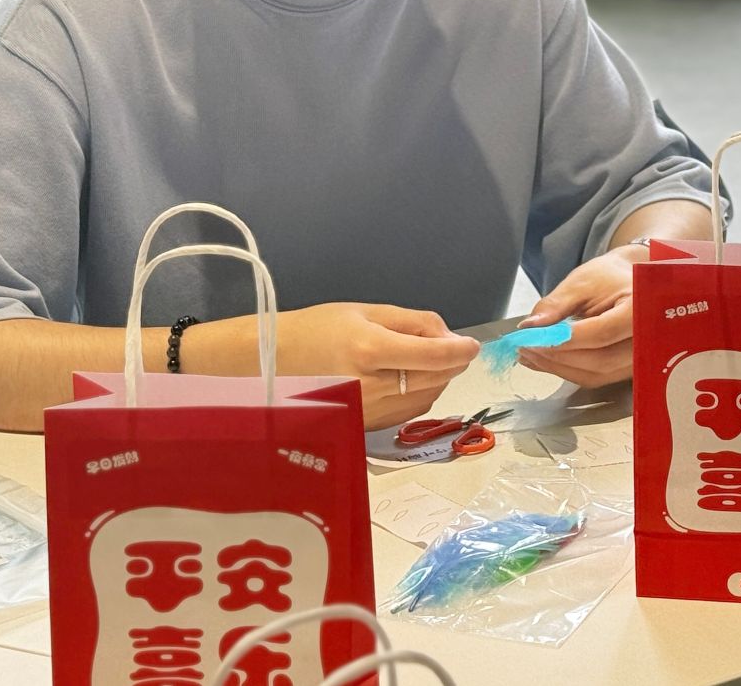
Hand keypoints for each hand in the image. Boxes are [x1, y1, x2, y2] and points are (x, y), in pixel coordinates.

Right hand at [195, 302, 479, 430]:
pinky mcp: (363, 428)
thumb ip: (412, 323)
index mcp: (370, 350)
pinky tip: (404, 378)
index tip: (473, 344)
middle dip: (450, 362)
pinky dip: (417, 394)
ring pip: (426, 397)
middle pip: (435, 379)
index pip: (435, 356)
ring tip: (421, 359)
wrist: (267, 364)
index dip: (461, 350)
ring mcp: (367, 413)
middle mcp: (371, 387)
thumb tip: (451, 337)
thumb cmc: (315, 329)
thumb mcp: (364, 312)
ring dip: (436, 378)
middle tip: (447, 345)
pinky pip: (407, 411)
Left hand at [513, 245, 642, 387]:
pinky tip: (546, 361)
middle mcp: (648, 340)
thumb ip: (557, 305)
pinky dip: (568, 371)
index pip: (602, 333)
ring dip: (559, 368)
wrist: (631, 282)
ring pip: (596, 375)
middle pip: (600, 360)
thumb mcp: (582, 282)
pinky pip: (597, 378)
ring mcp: (641, 359)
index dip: (566, 340)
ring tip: (529, 354)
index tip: (532, 338)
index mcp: (641, 308)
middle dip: (557, 357)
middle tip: (524, 348)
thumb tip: (530, 327)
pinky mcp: (628, 370)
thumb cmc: (609, 278)